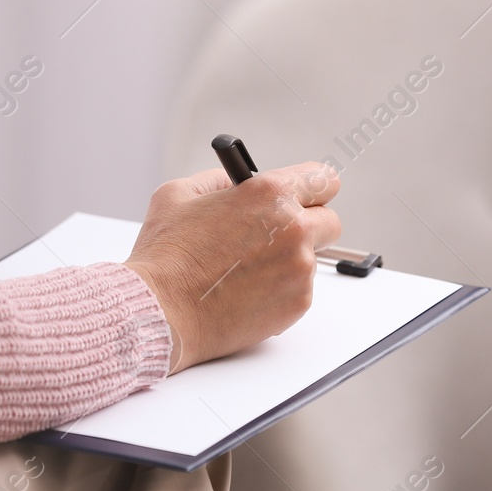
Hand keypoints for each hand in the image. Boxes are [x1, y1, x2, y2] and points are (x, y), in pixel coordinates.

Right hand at [125, 163, 341, 372]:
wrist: (160, 311)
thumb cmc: (165, 256)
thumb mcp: (180, 195)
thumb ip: (219, 181)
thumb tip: (237, 183)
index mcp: (271, 194)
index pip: (324, 179)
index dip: (312, 188)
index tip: (304, 196)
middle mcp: (294, 229)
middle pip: (330, 221)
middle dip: (308, 225)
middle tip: (277, 234)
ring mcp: (300, 268)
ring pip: (311, 258)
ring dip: (289, 260)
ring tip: (245, 270)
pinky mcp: (298, 302)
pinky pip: (300, 288)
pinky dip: (281, 289)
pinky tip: (246, 290)